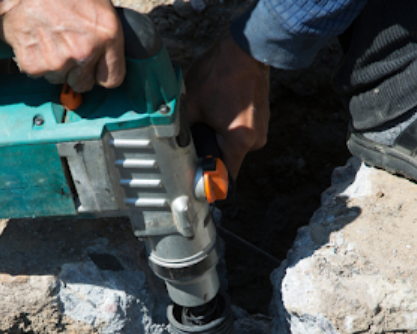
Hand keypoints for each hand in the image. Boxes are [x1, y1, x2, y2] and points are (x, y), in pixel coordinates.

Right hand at [0, 0, 124, 92]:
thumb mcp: (96, 3)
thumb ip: (104, 34)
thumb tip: (105, 57)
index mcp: (107, 35)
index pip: (113, 79)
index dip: (102, 74)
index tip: (95, 68)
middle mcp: (84, 52)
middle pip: (85, 84)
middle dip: (77, 72)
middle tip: (66, 48)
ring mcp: (59, 61)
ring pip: (60, 79)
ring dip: (55, 64)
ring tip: (48, 36)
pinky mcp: (34, 64)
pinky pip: (39, 74)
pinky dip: (35, 60)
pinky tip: (35, 39)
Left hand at [186, 30, 269, 178]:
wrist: (246, 49)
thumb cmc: (220, 72)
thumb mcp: (192, 104)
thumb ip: (182, 131)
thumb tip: (172, 148)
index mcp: (239, 142)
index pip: (225, 178)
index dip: (210, 183)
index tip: (199, 185)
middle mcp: (254, 141)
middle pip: (227, 161)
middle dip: (211, 154)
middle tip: (198, 137)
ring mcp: (260, 131)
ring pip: (233, 148)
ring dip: (219, 140)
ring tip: (210, 118)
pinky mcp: (261, 122)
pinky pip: (240, 135)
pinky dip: (228, 129)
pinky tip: (221, 112)